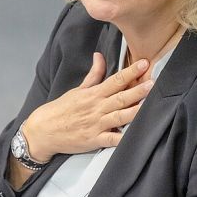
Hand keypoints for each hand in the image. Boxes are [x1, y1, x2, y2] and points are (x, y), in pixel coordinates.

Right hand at [23, 53, 152, 160]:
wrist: (42, 131)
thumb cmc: (60, 110)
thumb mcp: (77, 90)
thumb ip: (93, 74)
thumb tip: (100, 56)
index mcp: (93, 94)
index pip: (115, 80)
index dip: (131, 72)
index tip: (144, 63)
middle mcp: (96, 108)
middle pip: (121, 97)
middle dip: (138, 90)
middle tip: (154, 81)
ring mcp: (96, 125)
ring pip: (120, 116)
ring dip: (136, 110)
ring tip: (150, 103)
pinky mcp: (94, 140)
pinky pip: (112, 140)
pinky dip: (123, 138)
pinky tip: (136, 135)